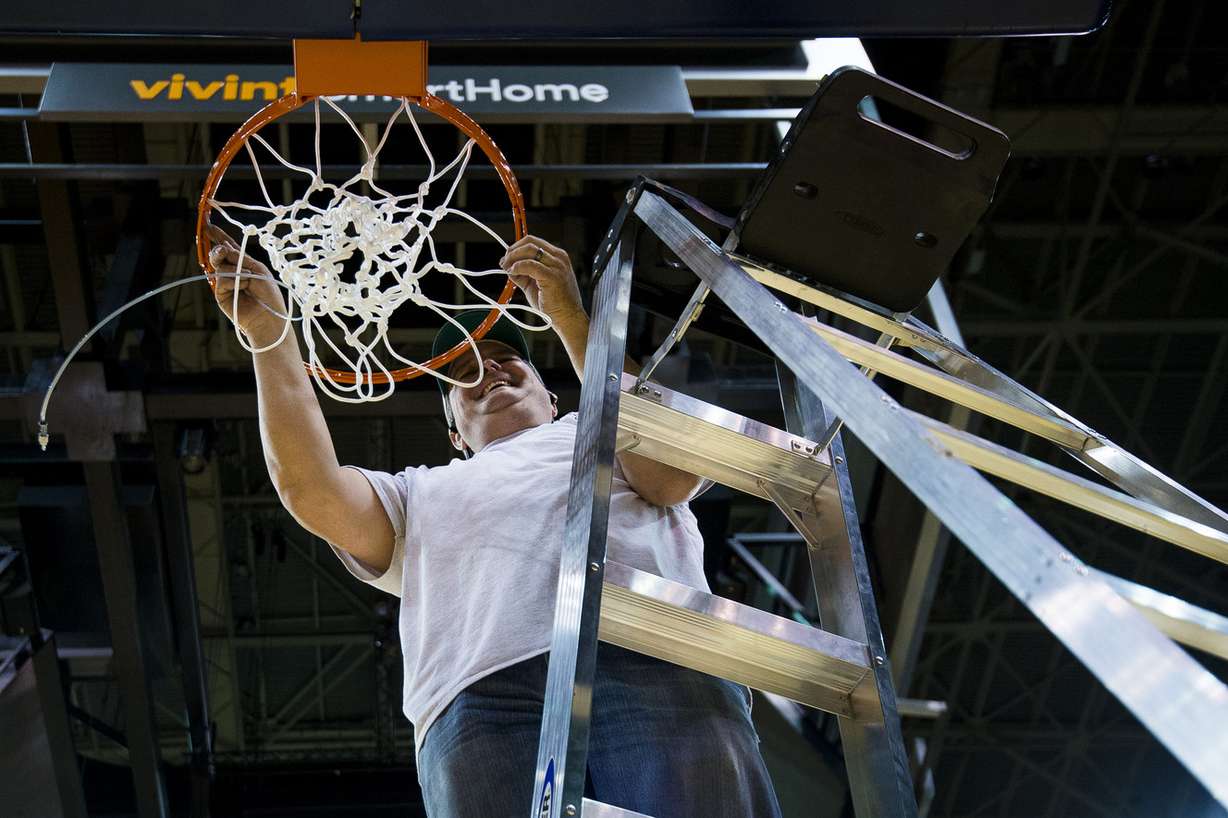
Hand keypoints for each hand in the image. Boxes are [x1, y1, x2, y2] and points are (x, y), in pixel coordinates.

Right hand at [206, 224, 289, 347]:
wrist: (269, 317)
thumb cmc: (269, 295)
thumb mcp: (258, 270)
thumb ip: (240, 258)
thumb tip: (222, 248)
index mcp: (244, 264)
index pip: (228, 247)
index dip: (218, 236)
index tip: (208, 225)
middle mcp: (233, 272)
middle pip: (218, 254)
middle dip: (219, 250)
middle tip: (222, 251)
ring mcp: (226, 283)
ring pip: (220, 266)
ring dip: (235, 271)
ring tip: (248, 281)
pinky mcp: (221, 294)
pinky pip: (222, 279)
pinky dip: (233, 281)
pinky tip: (243, 288)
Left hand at [500, 235, 585, 329]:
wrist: (568, 318)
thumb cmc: (555, 304)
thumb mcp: (536, 283)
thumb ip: (524, 273)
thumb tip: (508, 267)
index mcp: (557, 256)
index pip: (533, 241)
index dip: (516, 247)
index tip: (507, 258)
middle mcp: (559, 258)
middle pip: (530, 242)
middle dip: (512, 251)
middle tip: (504, 263)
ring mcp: (557, 266)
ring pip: (529, 250)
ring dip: (513, 258)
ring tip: (507, 270)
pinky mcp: (552, 277)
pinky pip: (530, 265)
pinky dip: (518, 267)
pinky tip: (513, 273)